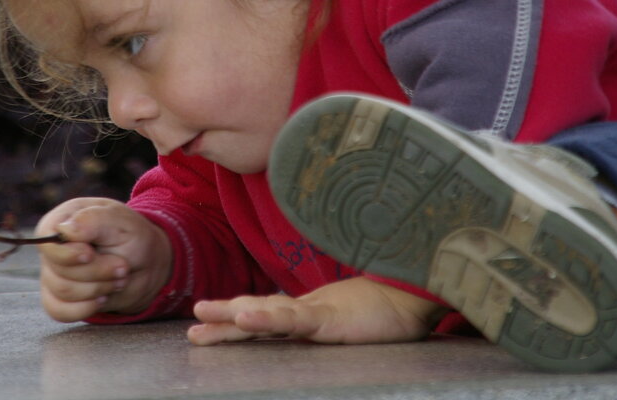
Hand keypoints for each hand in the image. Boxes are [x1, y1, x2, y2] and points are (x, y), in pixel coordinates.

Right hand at [35, 197, 172, 321]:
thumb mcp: (120, 222)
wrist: (145, 266)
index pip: (46, 240)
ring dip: (97, 288)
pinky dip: (85, 308)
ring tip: (119, 278)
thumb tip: (64, 229)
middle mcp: (53, 247)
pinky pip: (58, 310)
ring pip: (62, 291)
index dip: (68, 253)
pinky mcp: (57, 297)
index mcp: (62, 220)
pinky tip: (103, 298)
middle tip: (122, 266)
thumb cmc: (132, 237)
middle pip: (58, 270)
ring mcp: (52, 273)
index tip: (91, 254)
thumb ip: (92, 220)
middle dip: (96, 272)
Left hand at [187, 276, 446, 344]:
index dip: (242, 315)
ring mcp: (318, 312)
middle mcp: (310, 311)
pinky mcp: (331, 317)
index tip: (211, 319)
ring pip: (267, 314)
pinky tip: (245, 316)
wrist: (423, 291)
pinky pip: (293, 320)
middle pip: (259, 314)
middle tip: (194, 320)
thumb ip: (340, 322)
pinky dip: (267, 317)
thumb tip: (334, 325)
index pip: (271, 316)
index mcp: (315, 313)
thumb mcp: (360, 321)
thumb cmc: (398, 306)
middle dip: (224, 318)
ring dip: (231, 315)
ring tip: (202, 315)